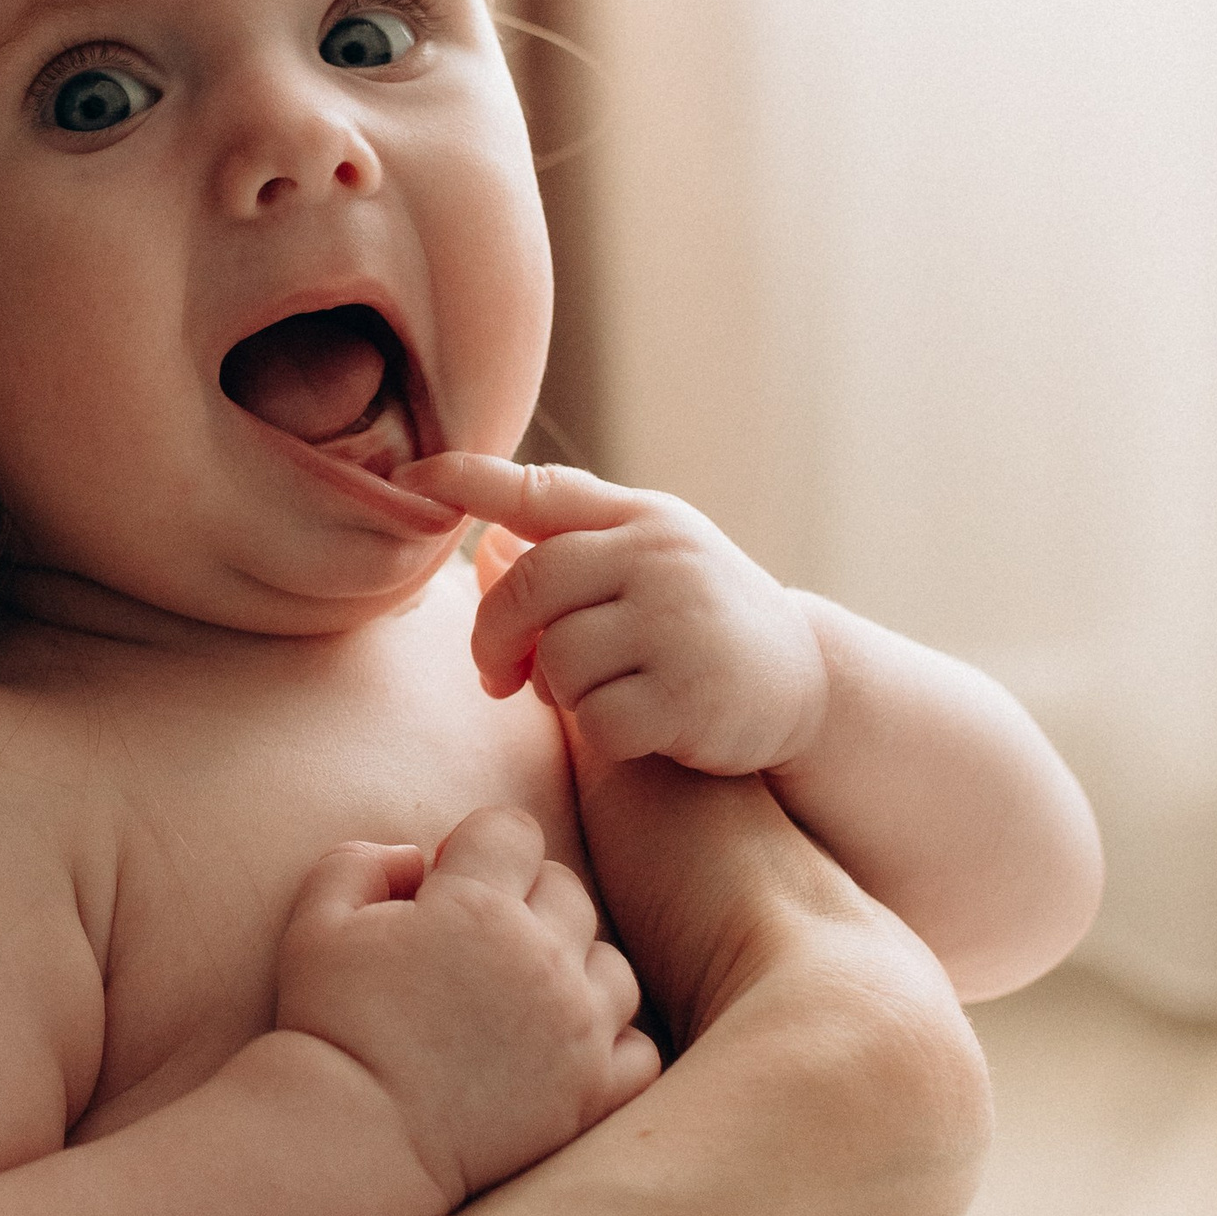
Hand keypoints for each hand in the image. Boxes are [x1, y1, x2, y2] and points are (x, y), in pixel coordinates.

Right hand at [276, 807, 659, 1208]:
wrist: (356, 1138)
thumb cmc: (329, 1027)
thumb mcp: (315, 924)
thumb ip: (361, 863)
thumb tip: (416, 858)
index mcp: (475, 907)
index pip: (512, 831)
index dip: (478, 846)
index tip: (446, 884)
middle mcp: (541, 957)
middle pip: (567, 889)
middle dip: (524, 899)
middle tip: (475, 946)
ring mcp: (577, 1027)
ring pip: (613, 965)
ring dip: (574, 969)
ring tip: (522, 1000)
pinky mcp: (592, 1091)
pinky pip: (640, 1048)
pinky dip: (611, 1043)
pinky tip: (564, 1050)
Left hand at [397, 453, 827, 781]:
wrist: (808, 682)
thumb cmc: (706, 621)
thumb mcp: (650, 564)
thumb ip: (573, 548)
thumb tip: (482, 541)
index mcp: (642, 520)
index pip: (543, 492)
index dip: (469, 481)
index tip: (409, 481)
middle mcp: (661, 557)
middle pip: (528, 591)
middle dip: (496, 641)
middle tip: (497, 677)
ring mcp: (678, 623)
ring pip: (557, 661)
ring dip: (562, 694)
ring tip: (602, 693)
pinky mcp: (690, 695)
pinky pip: (598, 719)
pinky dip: (604, 734)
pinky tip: (639, 727)